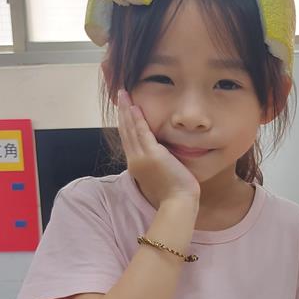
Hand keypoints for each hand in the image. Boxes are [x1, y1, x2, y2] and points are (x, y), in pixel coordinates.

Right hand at [117, 90, 198, 206]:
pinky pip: (142, 132)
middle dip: (122, 112)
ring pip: (130, 129)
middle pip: (125, 131)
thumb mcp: (160, 177)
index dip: (125, 123)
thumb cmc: (174, 194)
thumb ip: (157, 165)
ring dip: (127, 110)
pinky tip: (134, 107)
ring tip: (123, 94)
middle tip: (119, 96)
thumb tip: (161, 158)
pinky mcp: (152, 155)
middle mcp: (134, 160)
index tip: (124, 111)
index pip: (128, 140)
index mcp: (136, 166)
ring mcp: (141, 157)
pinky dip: (137, 119)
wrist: (178, 203)